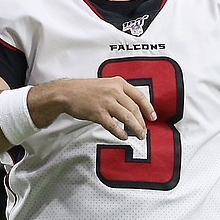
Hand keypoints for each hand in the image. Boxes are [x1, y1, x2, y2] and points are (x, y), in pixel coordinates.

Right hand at [31, 77, 156, 139]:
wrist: (67, 92)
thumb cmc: (86, 90)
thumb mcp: (106, 85)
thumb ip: (120, 93)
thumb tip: (133, 108)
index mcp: (118, 83)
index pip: (139, 96)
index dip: (148, 108)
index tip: (153, 117)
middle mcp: (114, 91)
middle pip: (135, 109)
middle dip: (142, 122)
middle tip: (144, 131)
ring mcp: (106, 101)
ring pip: (127, 117)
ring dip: (135, 128)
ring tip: (139, 135)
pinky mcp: (98, 112)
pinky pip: (113, 125)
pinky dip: (120, 132)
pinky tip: (123, 136)